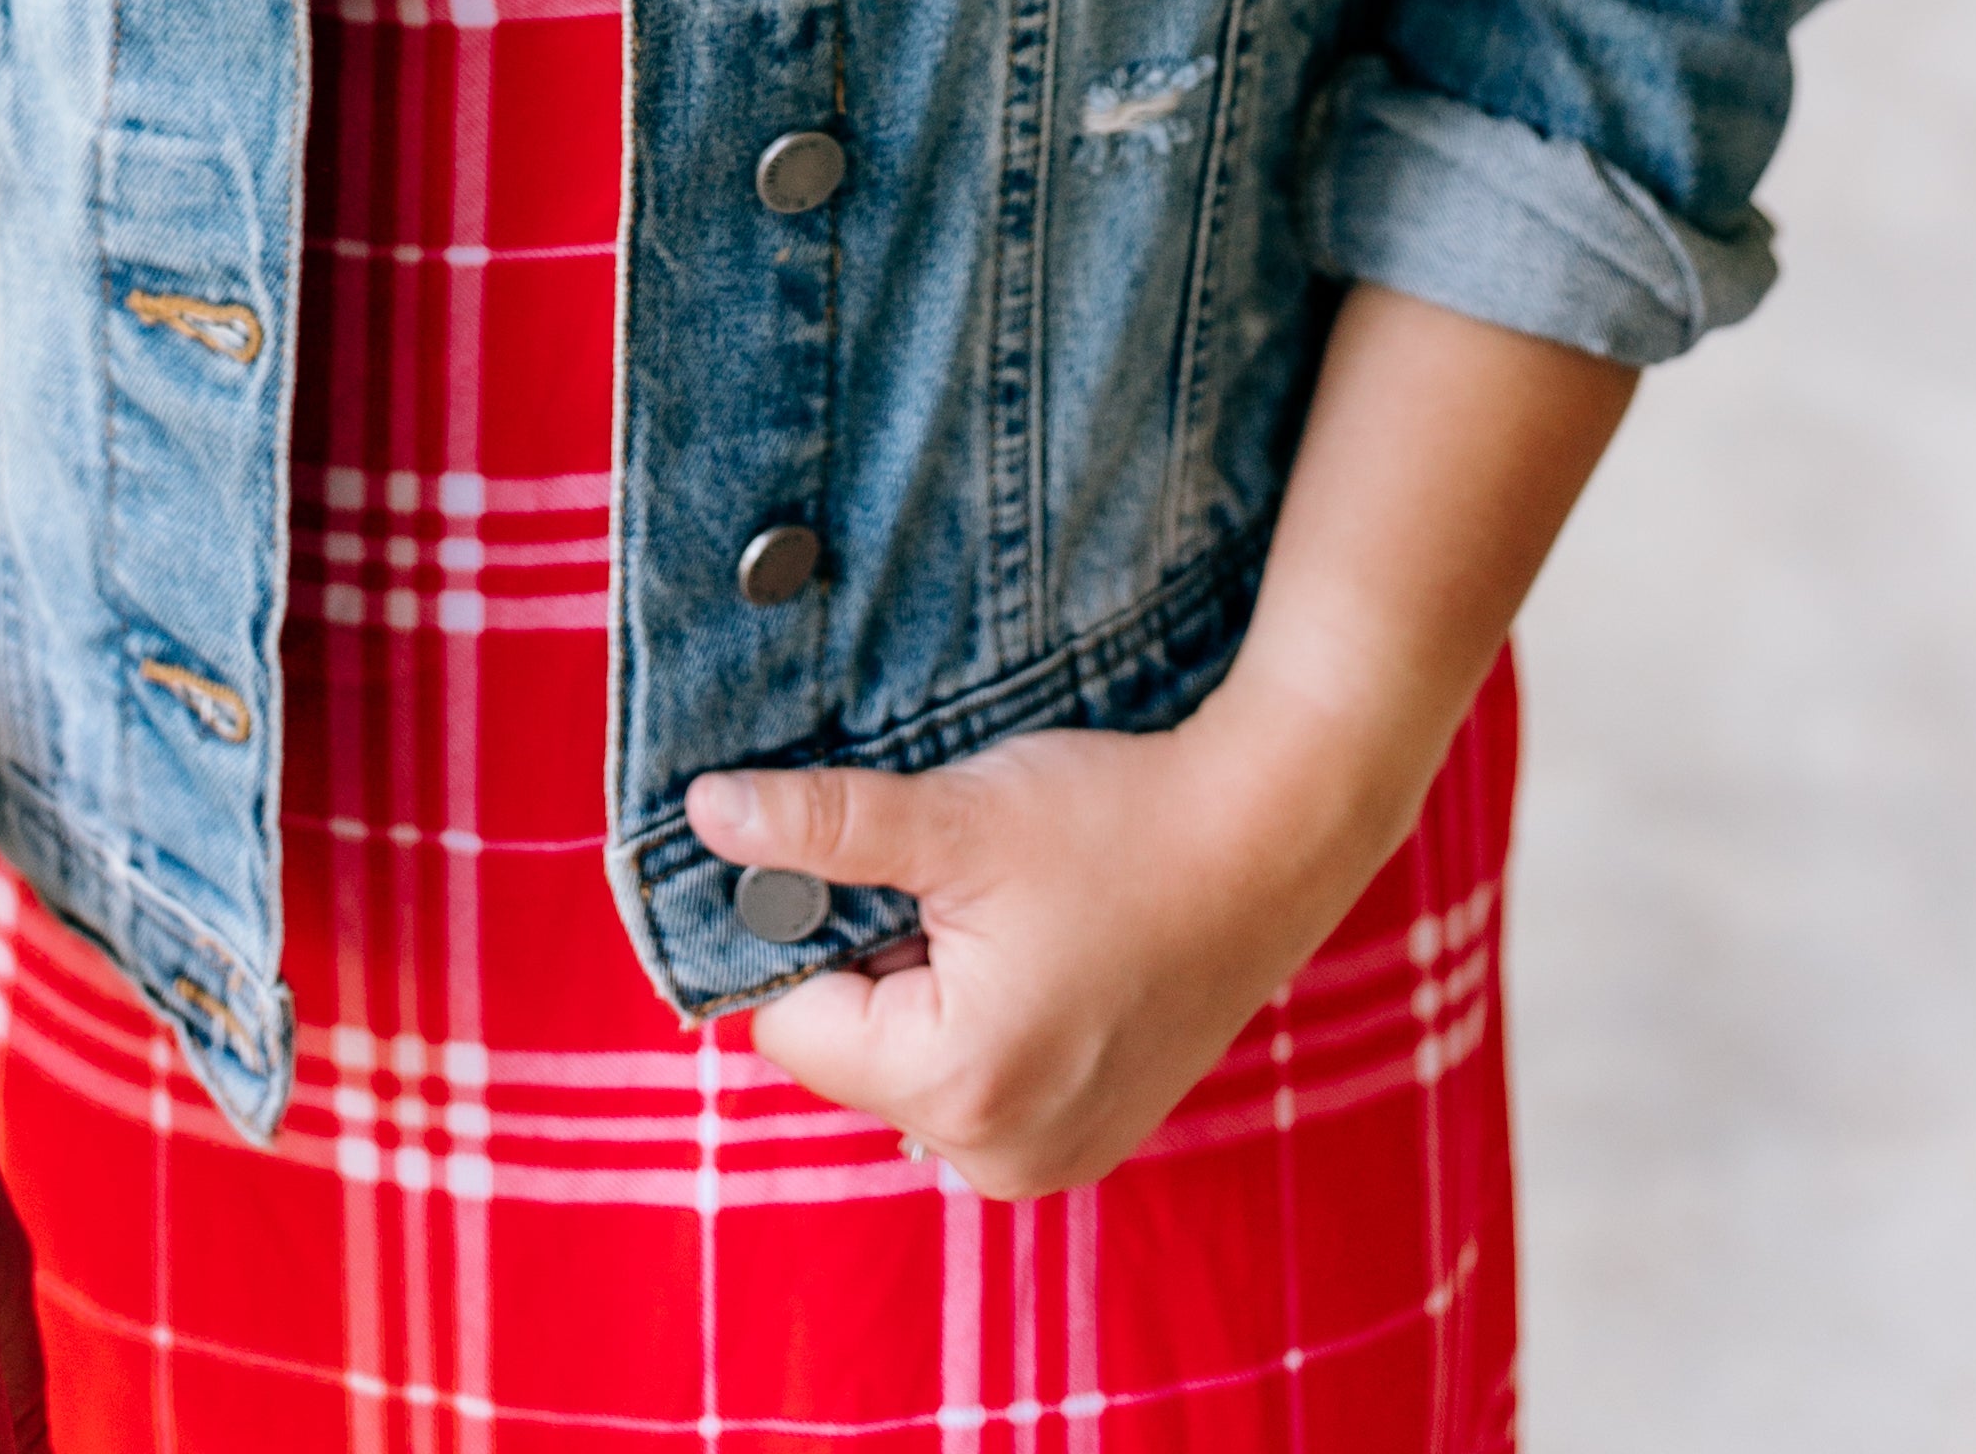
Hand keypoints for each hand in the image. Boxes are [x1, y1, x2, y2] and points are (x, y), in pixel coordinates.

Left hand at [686, 670, 1417, 1204]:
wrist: (1270, 836)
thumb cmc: (1118, 823)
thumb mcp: (955, 816)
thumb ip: (820, 827)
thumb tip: (706, 816)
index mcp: (957, 1088)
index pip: (793, 1025)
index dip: (808, 932)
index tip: (876, 866)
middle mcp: (998, 1157)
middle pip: (854, 1054)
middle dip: (874, 963)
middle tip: (956, 885)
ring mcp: (1051, 1159)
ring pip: (915, 1066)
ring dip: (929, 988)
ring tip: (1009, 914)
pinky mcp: (1088, 1137)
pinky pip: (980, 1085)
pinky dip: (985, 1017)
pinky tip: (1044, 947)